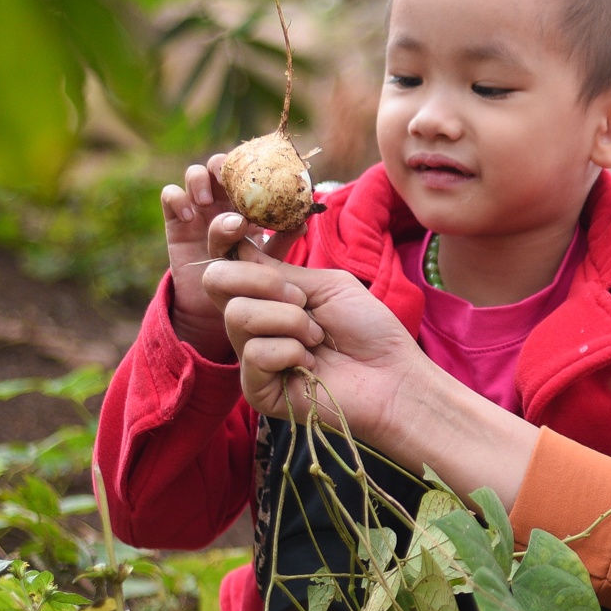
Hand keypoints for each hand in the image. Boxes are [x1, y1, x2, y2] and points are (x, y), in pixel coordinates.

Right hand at [160, 155, 300, 356]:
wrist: (223, 305)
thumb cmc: (255, 279)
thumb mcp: (271, 258)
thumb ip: (283, 239)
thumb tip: (304, 220)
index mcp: (250, 202)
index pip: (249, 170)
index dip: (253, 166)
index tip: (259, 176)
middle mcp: (224, 199)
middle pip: (221, 164)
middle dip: (224, 166)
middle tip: (229, 180)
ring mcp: (199, 208)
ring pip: (195, 174)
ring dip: (200, 180)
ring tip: (206, 201)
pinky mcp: (176, 222)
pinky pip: (170, 197)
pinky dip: (178, 198)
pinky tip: (190, 216)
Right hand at [200, 232, 431, 436]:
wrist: (392, 374)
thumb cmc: (368, 329)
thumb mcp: (326, 285)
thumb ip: (279, 271)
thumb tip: (236, 248)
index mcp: (267, 295)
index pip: (225, 261)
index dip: (223, 236)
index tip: (236, 222)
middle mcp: (252, 323)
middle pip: (218, 282)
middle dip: (265, 282)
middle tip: (303, 299)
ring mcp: (250, 357)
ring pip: (238, 316)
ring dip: (290, 320)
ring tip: (317, 337)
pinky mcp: (256, 388)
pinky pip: (255, 353)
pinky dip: (292, 351)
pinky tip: (312, 366)